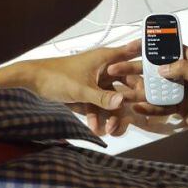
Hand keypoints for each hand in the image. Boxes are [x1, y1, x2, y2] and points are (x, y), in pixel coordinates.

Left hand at [0, 41, 142, 135]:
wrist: (32, 81)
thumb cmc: (56, 77)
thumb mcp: (81, 90)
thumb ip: (102, 98)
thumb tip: (122, 103)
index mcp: (106, 59)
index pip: (132, 57)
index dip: (145, 67)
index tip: (155, 82)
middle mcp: (105, 68)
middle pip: (126, 85)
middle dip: (127, 104)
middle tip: (132, 118)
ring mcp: (97, 81)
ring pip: (112, 98)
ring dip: (111, 115)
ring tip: (108, 131)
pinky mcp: (89, 92)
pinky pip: (99, 105)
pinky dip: (98, 115)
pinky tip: (94, 127)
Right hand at [108, 46, 187, 143]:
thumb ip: (185, 71)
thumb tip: (162, 67)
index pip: (170, 50)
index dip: (153, 46)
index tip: (134, 45)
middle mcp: (185, 75)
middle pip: (156, 69)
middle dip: (137, 69)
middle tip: (116, 69)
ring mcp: (181, 92)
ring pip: (155, 88)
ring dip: (139, 89)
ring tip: (122, 90)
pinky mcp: (179, 108)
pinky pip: (160, 106)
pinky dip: (149, 107)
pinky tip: (137, 106)